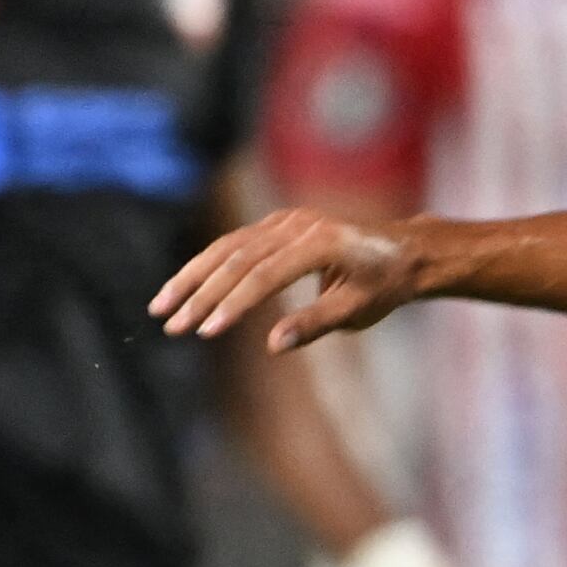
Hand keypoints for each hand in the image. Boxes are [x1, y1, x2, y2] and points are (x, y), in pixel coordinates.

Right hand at [154, 207, 430, 352]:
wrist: (404, 252)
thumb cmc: (383, 286)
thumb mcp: (356, 311)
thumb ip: (316, 325)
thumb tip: (274, 345)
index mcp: (322, 243)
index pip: (266, 276)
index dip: (235, 304)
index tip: (207, 331)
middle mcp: (298, 225)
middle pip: (238, 258)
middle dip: (200, 294)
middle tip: (171, 326)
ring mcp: (285, 220)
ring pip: (228, 247)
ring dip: (193, 278)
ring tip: (162, 309)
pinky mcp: (277, 224)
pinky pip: (235, 244)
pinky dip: (208, 267)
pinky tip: (185, 290)